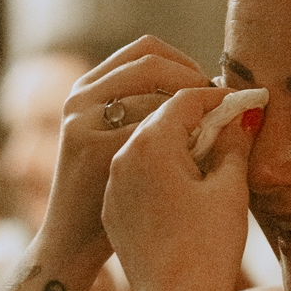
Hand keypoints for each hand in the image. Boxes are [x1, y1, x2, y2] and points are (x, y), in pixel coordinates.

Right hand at [36, 37, 209, 263]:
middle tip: (217, 107)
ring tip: (211, 132)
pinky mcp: (94, 149)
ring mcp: (84, 121)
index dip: (187, 63)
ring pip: (154, 95)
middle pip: (152, 63)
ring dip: (190, 109)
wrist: (73, 241)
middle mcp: (81, 97)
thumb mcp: (121, 140)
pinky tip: (196, 155)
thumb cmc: (110, 190)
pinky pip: (150, 127)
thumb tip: (211, 90)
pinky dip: (180, 136)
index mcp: (88, 87)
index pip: (147, 49)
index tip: (212, 90)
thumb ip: (150, 110)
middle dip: (192, 80)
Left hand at [102, 89, 261, 290]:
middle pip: (162, 118)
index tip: (243, 104)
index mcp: (150, 142)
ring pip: (146, 147)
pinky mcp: (113, 211)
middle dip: (196, 117)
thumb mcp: (230, 188)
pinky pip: (137, 177)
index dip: (219, 97)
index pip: (187, 98)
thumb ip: (235, 143)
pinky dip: (160, 172)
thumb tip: (243, 114)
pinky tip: (185, 189)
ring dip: (177, 144)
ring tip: (209, 156)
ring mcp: (114, 185)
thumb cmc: (208, 246)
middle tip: (229, 123)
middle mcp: (122, 157)